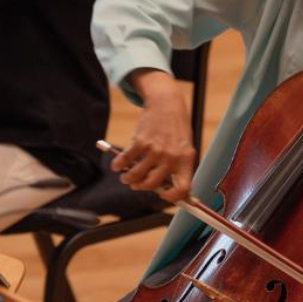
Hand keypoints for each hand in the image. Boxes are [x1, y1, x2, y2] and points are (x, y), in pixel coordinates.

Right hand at [115, 69, 195, 201]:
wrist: (167, 103)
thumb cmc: (175, 128)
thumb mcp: (184, 147)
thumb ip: (176, 167)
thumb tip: (165, 190)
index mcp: (186, 160)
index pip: (182, 188)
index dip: (172, 197)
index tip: (163, 195)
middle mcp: (171, 157)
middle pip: (152, 185)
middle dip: (141, 187)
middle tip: (136, 185)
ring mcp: (156, 150)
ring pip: (137, 176)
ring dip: (127, 179)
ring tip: (125, 177)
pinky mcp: (141, 141)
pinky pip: (125, 160)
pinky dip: (118, 165)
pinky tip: (117, 165)